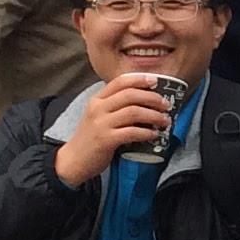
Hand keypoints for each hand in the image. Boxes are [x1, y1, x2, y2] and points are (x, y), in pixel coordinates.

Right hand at [53, 71, 178, 185]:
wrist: (73, 160)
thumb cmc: (91, 138)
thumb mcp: (99, 116)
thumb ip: (116, 106)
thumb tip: (146, 101)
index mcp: (97, 99)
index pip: (120, 81)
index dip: (140, 79)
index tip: (156, 81)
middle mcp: (98, 108)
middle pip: (130, 95)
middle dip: (152, 98)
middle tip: (166, 105)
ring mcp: (101, 123)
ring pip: (133, 112)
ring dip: (154, 116)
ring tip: (165, 121)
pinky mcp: (105, 140)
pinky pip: (131, 132)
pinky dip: (146, 132)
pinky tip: (154, 135)